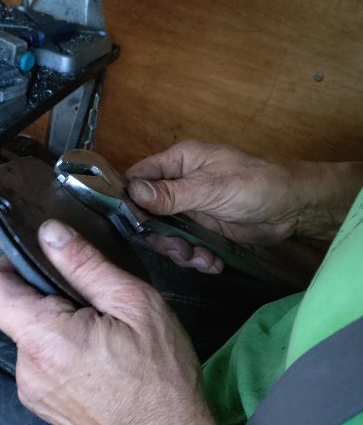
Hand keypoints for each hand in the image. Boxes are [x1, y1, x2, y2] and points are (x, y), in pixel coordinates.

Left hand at [0, 219, 219, 424]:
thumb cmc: (162, 377)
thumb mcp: (136, 305)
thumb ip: (86, 265)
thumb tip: (49, 231)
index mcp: (45, 339)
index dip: (10, 265)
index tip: (46, 260)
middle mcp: (26, 367)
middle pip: (12, 310)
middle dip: (46, 294)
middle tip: (93, 299)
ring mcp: (31, 390)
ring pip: (28, 334)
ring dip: (56, 323)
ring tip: (103, 332)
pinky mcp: (41, 404)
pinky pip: (39, 359)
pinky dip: (60, 348)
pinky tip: (99, 356)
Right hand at [126, 141, 340, 272]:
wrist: (294, 208)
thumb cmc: (255, 185)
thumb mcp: (212, 188)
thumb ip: (172, 194)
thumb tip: (132, 193)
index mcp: (179, 162)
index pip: (138, 177)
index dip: (129, 200)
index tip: (132, 224)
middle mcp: (180, 184)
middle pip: (148, 213)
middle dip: (160, 236)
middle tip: (178, 249)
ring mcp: (192, 208)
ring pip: (167, 234)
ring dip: (181, 251)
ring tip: (202, 258)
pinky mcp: (205, 230)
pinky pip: (188, 246)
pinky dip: (197, 258)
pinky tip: (213, 262)